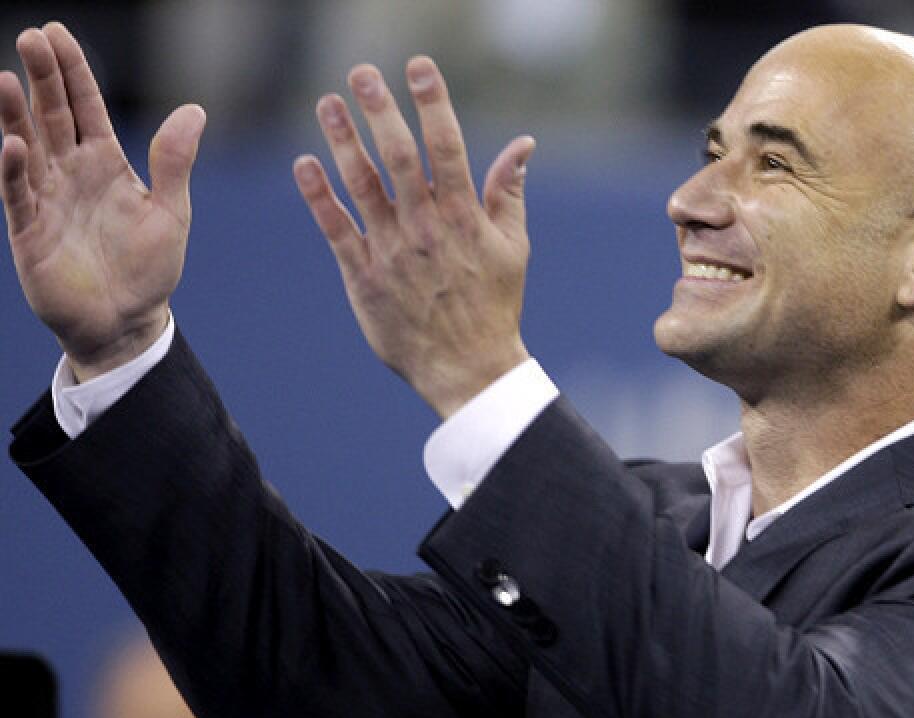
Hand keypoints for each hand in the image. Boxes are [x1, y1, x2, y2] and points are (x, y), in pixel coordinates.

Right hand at [0, 23, 204, 380]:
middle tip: (31, 38)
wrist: (129, 321)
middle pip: (52, 116)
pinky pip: (19, 195)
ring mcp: (47, 200)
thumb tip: (195, 110)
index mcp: (106, 164)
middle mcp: (71, 174)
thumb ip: (175, 162)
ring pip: (27, 147)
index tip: (57, 33)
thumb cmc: (150, 269)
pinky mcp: (30, 233)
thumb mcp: (171, 212)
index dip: (73, 72)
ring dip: (15, 114)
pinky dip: (13, 170)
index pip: (86, 107)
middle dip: (42, 78)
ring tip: (5, 78)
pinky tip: (11, 143)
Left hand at [293, 58, 535, 417]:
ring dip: (343, 141)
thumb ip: (508, 193)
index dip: (432, 103)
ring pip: (362, 186)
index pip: (447, 148)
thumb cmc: (493, 305)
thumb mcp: (513, 248)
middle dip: (380, 111)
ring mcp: (392, 252)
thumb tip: (523, 145)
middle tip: (361, 72)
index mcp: (464, 219)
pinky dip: (319, 196)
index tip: (417, 68)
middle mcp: (426, 229)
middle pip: (399, 158)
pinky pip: (336, 229)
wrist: (468, 369)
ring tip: (327, 103)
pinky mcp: (363, 277)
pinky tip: (304, 163)